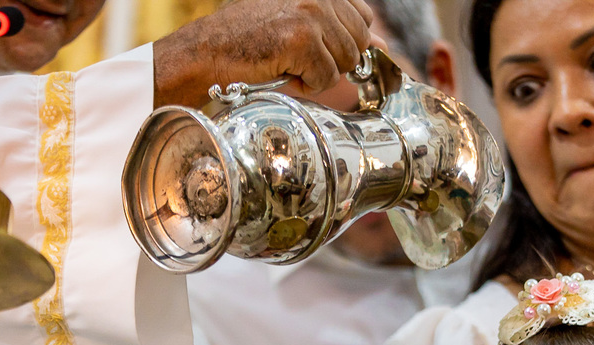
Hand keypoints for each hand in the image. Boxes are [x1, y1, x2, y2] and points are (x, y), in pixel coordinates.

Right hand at [154, 0, 379, 107]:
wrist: (209, 52)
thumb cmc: (252, 41)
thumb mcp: (303, 27)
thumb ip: (344, 31)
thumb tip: (384, 45)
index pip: (364, 19)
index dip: (344, 41)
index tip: (317, 47)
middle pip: (358, 44)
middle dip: (333, 60)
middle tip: (297, 55)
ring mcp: (311, 12)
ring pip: (345, 63)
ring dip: (318, 72)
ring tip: (288, 60)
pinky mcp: (302, 38)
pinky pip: (327, 77)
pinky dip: (307, 83)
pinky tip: (282, 69)